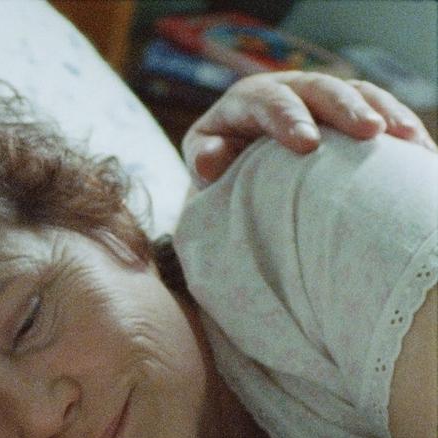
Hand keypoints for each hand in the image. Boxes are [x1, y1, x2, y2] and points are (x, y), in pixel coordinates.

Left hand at [184, 71, 437, 185]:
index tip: (307, 145)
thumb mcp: (205, 160)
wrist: (238, 163)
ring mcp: (322, 98)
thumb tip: (213, 160)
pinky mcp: (348, 110)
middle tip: (369, 133)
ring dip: (384, 113)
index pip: (268, 102)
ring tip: (407, 139)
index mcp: (247, 99)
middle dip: (346, 109)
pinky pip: (379, 110)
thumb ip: (205, 158)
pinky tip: (420, 152)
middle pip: (320, 89)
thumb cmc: (220, 163)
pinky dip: (400, 128)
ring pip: (357, 93)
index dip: (288, 119)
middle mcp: (288, 89)